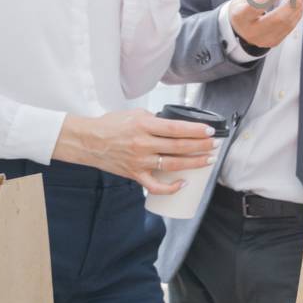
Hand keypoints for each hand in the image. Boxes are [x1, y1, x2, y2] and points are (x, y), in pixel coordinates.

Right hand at [53, 108, 215, 194]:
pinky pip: (156, 186)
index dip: (196, 131)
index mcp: (144, 126)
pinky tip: (183, 183)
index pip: (176, 128)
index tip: (209, 131)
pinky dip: (170, 187)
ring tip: (208, 160)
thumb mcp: (135, 114)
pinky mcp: (135, 174)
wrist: (88, 141)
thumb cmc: (110, 126)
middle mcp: (143, 144)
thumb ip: (155, 119)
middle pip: (179, 147)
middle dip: (201, 146)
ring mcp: (140, 161)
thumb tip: (175, 125)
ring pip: (173, 165)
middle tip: (214, 145)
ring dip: (194, 163)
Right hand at [227, 0, 302, 49]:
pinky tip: (299, 4)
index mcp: (240, 16)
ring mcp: (263, 39)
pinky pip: (289, 28)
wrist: (241, 28)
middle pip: (276, 19)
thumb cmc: (244, 7)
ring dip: (297, 8)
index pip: (255, 7)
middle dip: (291, 3)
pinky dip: (296, 14)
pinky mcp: (274, 42)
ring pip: (286, 24)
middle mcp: (251, 31)